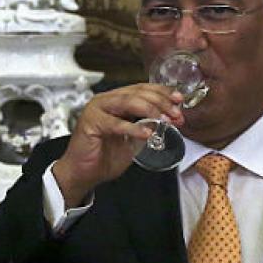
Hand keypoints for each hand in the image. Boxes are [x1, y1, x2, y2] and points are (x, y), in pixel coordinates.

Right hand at [51, 83, 181, 205]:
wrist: (83, 174)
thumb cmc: (104, 156)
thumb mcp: (134, 140)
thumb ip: (148, 126)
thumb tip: (168, 119)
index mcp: (116, 100)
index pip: (143, 89)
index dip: (162, 92)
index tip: (179, 100)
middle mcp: (106, 100)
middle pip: (138, 93)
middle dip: (161, 102)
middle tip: (176, 114)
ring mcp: (97, 109)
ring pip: (128, 101)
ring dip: (150, 110)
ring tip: (164, 120)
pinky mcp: (90, 122)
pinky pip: (116, 124)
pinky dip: (133, 128)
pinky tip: (147, 133)